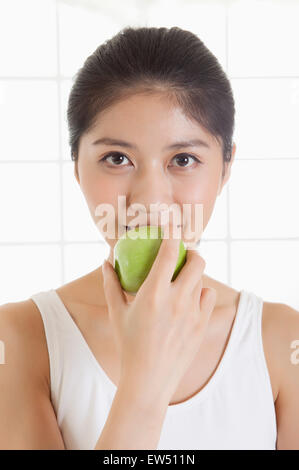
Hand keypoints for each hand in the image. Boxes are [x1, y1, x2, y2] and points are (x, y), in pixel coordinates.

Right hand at [102, 222, 216, 405]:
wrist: (149, 379)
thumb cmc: (128, 344)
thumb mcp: (116, 312)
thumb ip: (110, 284)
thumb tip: (105, 261)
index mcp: (154, 293)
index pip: (169, 251)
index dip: (173, 232)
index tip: (171, 224)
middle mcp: (177, 299)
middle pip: (197, 260)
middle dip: (193, 251)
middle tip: (184, 254)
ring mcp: (193, 313)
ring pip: (202, 279)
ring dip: (194, 273)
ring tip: (183, 278)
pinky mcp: (202, 325)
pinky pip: (208, 297)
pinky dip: (201, 292)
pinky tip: (191, 297)